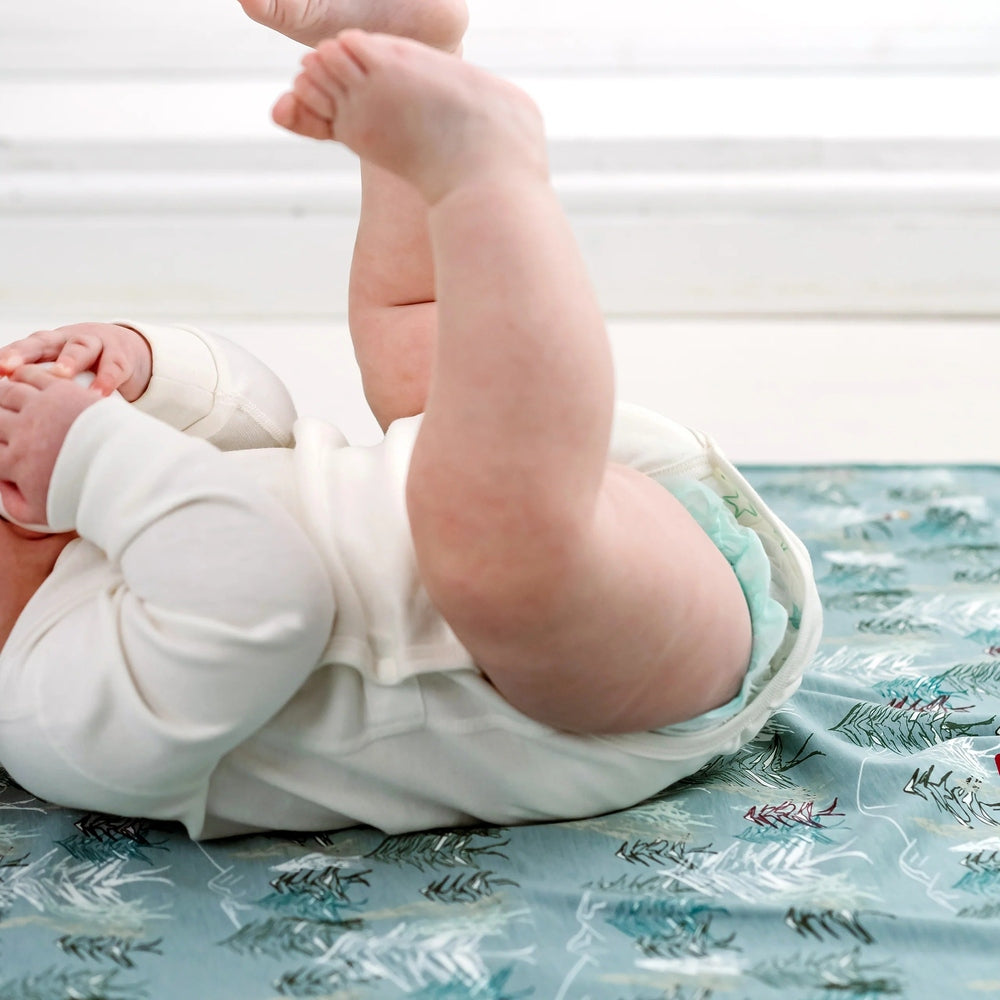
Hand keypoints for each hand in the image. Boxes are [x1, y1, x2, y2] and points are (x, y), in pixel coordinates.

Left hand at [0, 323, 151, 400]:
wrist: (126, 350)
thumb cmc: (83, 371)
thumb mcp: (59, 371)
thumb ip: (38, 386)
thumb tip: (9, 411)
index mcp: (46, 345)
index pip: (21, 350)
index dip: (7, 358)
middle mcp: (66, 340)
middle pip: (42, 343)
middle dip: (25, 354)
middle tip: (11, 369)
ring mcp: (95, 345)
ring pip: (79, 348)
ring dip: (69, 360)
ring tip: (59, 376)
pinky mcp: (120, 356)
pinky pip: (112, 367)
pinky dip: (106, 379)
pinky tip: (99, 395)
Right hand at [0, 365, 101, 526]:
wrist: (126, 470)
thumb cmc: (86, 494)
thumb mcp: (43, 513)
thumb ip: (12, 503)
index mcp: (14, 462)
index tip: (2, 446)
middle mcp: (21, 432)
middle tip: (2, 420)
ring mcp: (41, 409)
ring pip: (6, 392)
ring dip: (0, 393)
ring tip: (2, 396)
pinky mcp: (61, 391)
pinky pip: (32, 376)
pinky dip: (21, 374)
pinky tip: (18, 375)